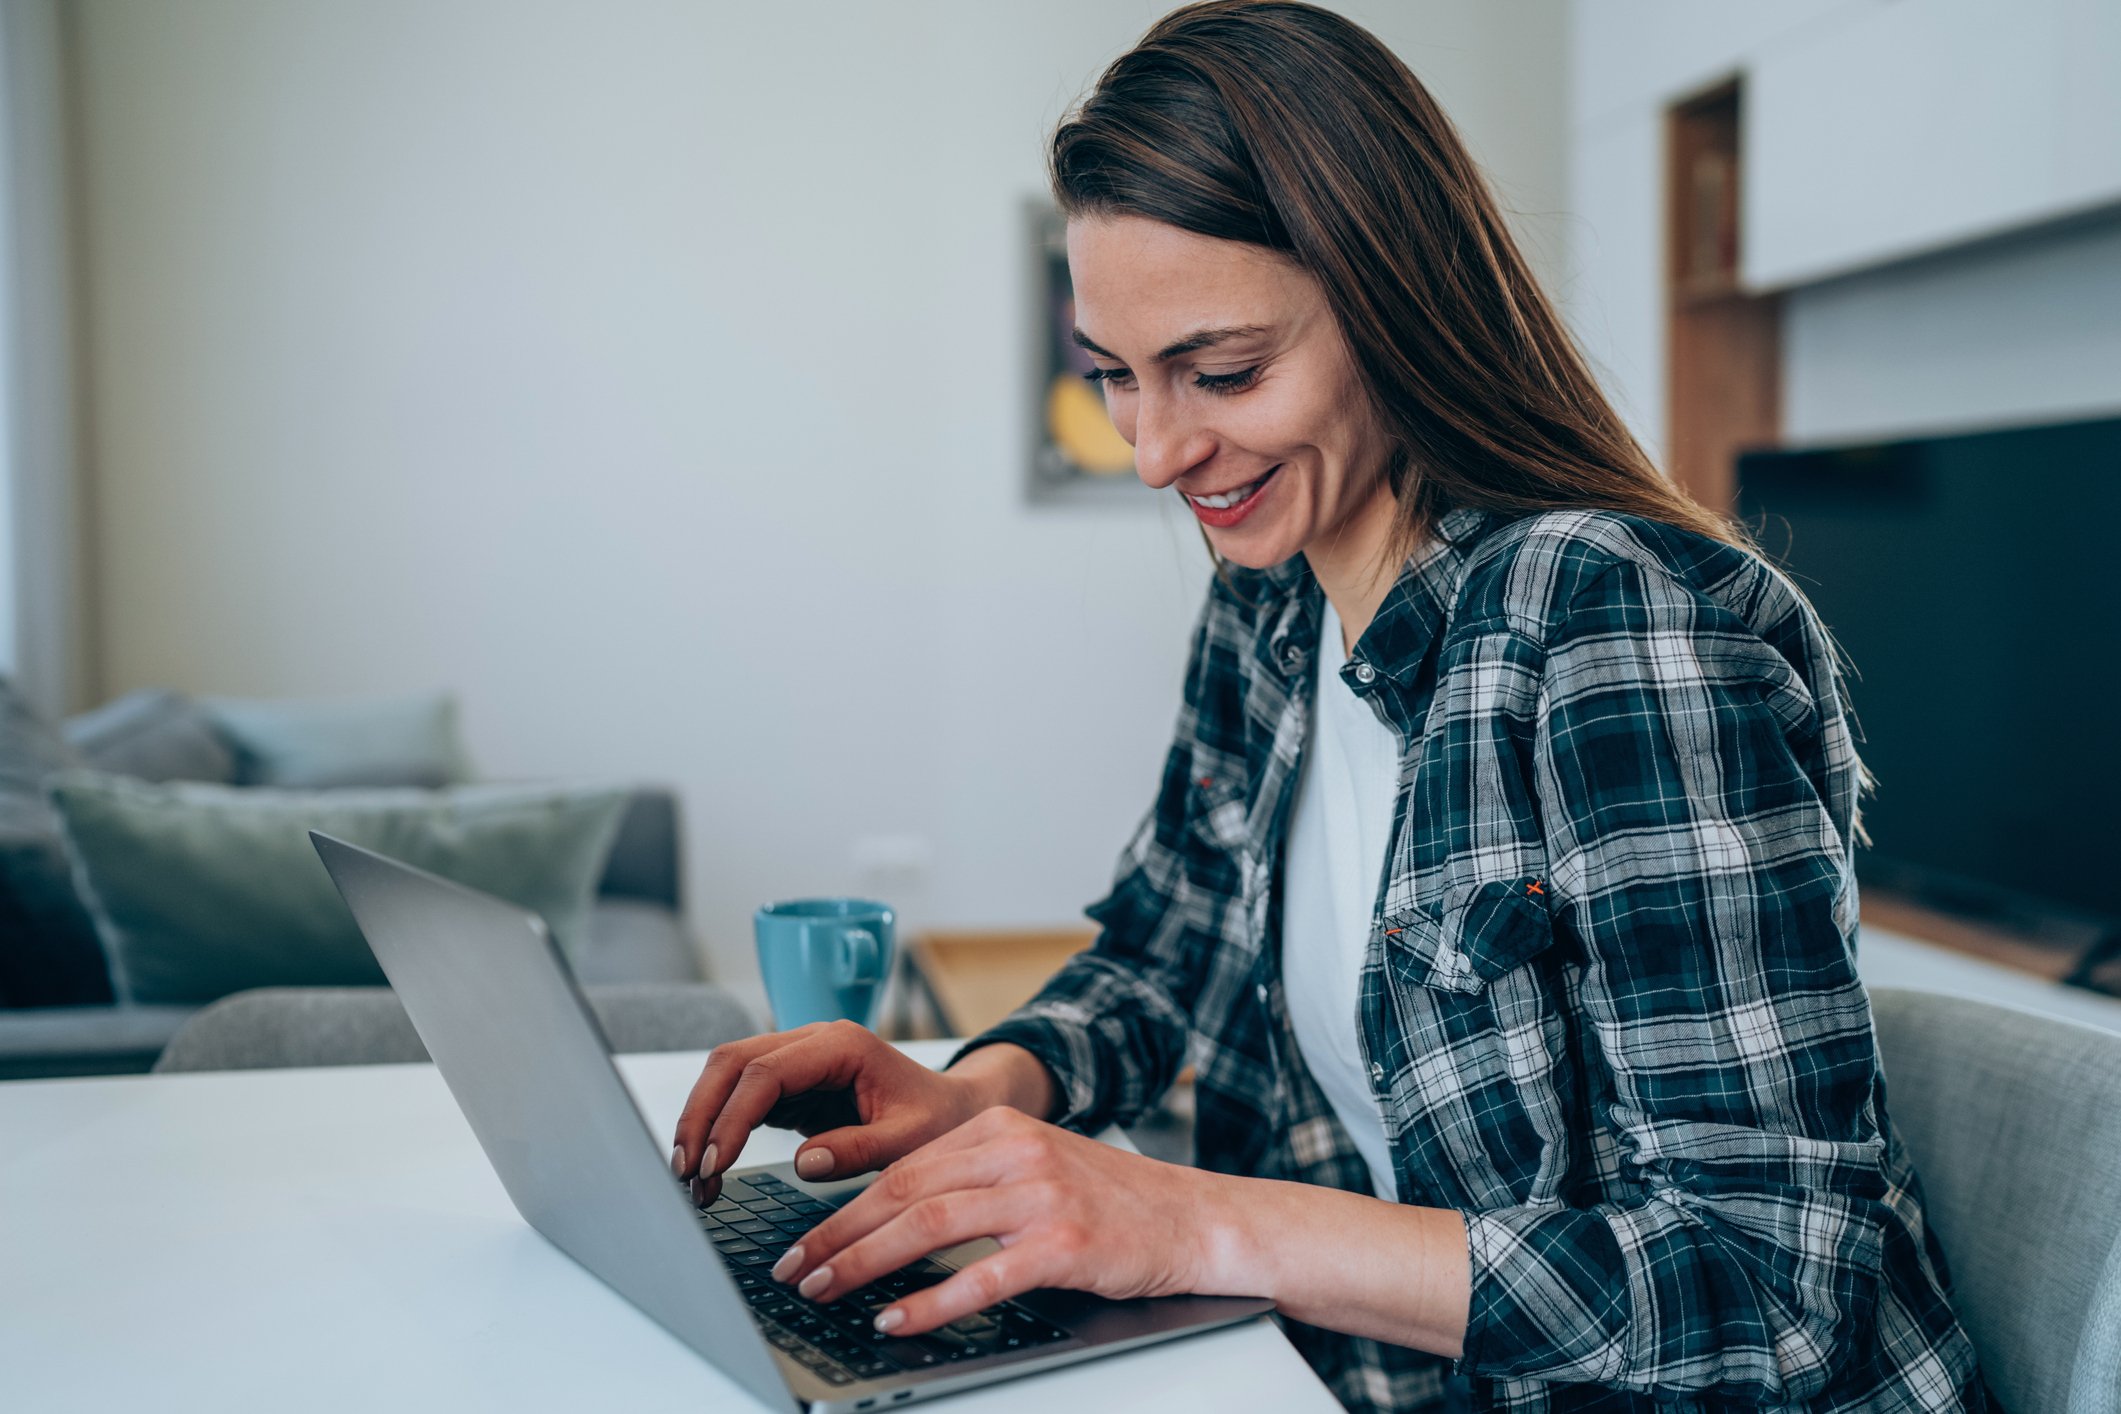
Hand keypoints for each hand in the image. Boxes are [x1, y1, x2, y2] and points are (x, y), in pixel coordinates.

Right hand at [670, 1020, 1004, 1203]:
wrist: (954, 1108)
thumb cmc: (939, 1119)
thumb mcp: (910, 1140)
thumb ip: (861, 1149)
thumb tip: (805, 1163)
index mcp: (842, 1044)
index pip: (766, 1072)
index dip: (732, 1117)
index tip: (715, 1163)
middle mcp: (812, 1042)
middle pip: (732, 1062)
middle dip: (700, 1115)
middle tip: (685, 1172)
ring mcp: (798, 1059)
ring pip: (727, 1074)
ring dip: (702, 1121)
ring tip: (691, 1178)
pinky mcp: (790, 1084)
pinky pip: (740, 1096)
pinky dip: (719, 1128)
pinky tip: (711, 1167)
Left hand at [768, 1105, 1244, 1336]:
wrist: (1195, 1219)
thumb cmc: (1114, 1203)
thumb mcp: (1037, 1169)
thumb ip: (971, 1182)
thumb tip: (889, 1221)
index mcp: (1001, 1129)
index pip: (901, 1167)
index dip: (843, 1207)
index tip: (804, 1240)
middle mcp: (1016, 1153)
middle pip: (903, 1191)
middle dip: (837, 1235)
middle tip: (795, 1270)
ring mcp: (1041, 1197)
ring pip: (928, 1225)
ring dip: (864, 1263)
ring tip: (826, 1290)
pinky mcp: (1064, 1246)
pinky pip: (981, 1277)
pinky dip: (929, 1302)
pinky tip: (895, 1319)